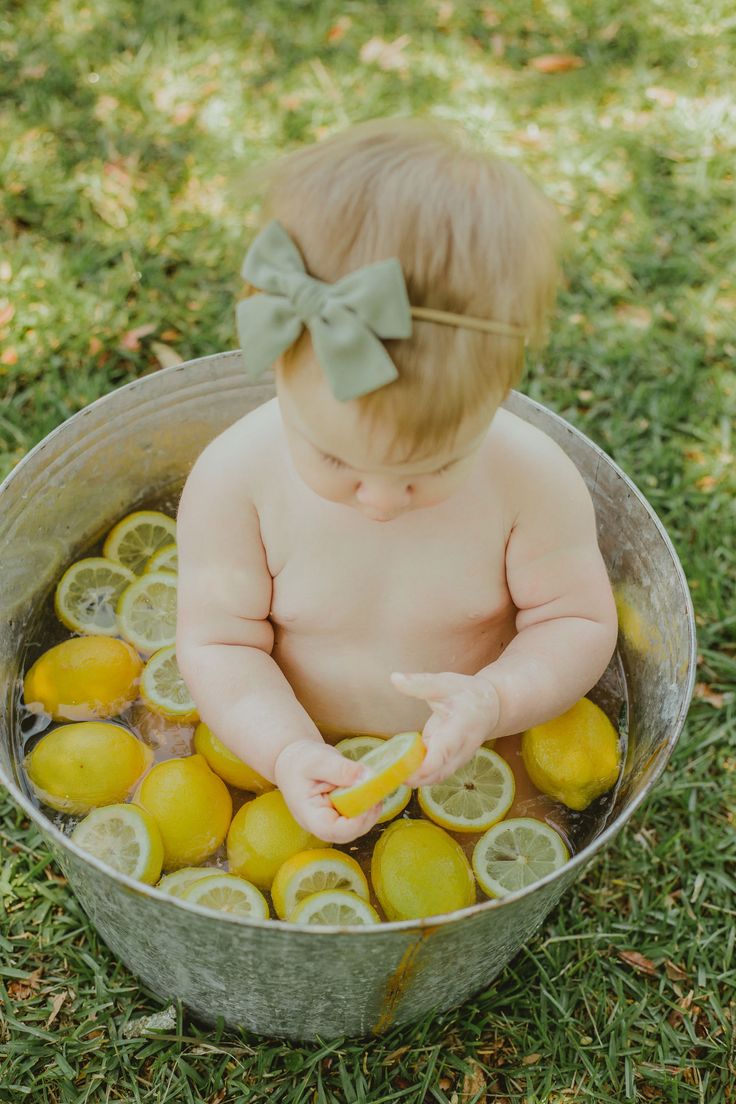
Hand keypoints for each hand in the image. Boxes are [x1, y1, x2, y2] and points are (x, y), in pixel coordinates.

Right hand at [274, 738, 382, 843]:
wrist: (293, 762)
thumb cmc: (301, 761)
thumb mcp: (319, 759)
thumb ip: (341, 769)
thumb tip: (367, 778)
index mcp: (309, 814)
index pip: (332, 830)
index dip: (354, 822)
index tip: (368, 802)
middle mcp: (320, 824)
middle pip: (348, 833)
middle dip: (367, 816)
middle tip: (376, 792)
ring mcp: (331, 822)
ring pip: (356, 828)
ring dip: (370, 811)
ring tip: (374, 788)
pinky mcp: (340, 816)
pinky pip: (357, 818)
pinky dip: (368, 805)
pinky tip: (370, 790)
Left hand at [390, 670, 500, 785]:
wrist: (490, 707)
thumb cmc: (466, 693)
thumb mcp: (445, 684)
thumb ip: (420, 684)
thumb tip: (394, 678)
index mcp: (460, 728)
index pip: (444, 751)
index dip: (427, 765)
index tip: (407, 771)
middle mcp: (460, 750)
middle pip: (438, 773)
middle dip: (414, 778)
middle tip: (387, 776)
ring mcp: (455, 759)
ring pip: (435, 778)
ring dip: (414, 779)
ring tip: (388, 774)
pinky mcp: (448, 762)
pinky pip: (433, 774)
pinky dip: (417, 775)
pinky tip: (397, 770)